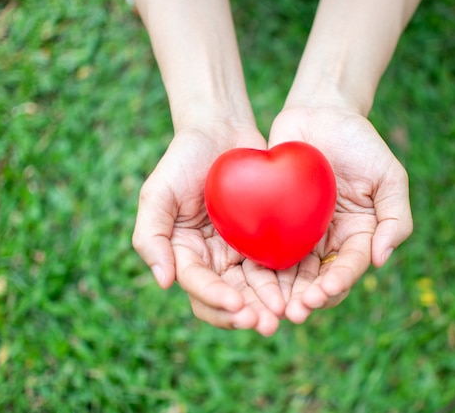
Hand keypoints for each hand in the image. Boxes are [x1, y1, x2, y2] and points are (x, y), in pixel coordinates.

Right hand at [132, 122, 285, 335]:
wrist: (221, 130)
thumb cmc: (184, 158)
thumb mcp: (158, 192)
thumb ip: (151, 236)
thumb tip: (163, 282)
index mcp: (185, 255)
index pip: (199, 287)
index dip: (216, 300)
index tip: (238, 306)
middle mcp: (212, 261)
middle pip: (228, 298)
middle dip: (247, 314)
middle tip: (269, 323)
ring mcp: (239, 252)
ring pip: (255, 289)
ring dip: (269, 304)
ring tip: (289, 312)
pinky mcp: (263, 240)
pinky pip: (276, 265)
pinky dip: (287, 280)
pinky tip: (303, 287)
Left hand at [268, 106, 412, 322]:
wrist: (321, 114)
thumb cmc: (360, 143)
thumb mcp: (389, 176)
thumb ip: (394, 218)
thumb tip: (381, 260)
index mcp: (358, 236)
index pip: (349, 267)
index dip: (337, 283)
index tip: (322, 292)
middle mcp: (329, 242)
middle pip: (319, 279)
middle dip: (307, 299)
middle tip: (293, 312)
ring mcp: (301, 235)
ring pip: (292, 273)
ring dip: (283, 294)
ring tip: (272, 309)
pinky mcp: (275, 223)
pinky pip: (267, 249)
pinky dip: (261, 268)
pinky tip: (249, 281)